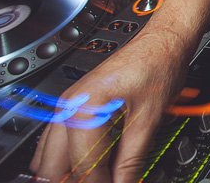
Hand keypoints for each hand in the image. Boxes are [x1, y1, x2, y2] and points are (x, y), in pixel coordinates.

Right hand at [31, 27, 190, 182]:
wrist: (162, 40)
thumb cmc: (159, 65)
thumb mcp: (149, 118)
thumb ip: (132, 158)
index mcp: (85, 108)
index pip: (84, 166)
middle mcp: (68, 106)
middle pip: (52, 166)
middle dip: (75, 180)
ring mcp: (68, 106)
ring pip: (47, 157)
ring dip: (66, 173)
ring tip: (95, 179)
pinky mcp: (74, 107)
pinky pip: (54, 143)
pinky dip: (66, 161)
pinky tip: (85, 170)